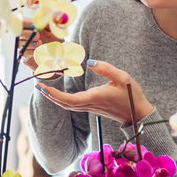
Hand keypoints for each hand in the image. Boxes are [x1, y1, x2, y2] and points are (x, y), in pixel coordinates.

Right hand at [19, 21, 62, 71]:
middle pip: (19, 33)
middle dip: (28, 33)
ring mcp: (24, 46)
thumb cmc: (53, 41)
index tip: (34, 25)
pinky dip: (30, 51)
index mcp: (30, 28)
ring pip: (20, 43)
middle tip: (38, 36)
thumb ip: (48, 23)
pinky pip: (23, 52)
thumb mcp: (53, 30)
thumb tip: (45, 17)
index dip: (26, 23)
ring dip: (30, 43)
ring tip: (40, 43)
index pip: (22, 23)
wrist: (56, 54)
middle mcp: (25, 36)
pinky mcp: (24, 55)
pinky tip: (37, 50)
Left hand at [35, 60, 153, 124]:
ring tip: (45, 89)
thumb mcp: (124, 78)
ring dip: (55, 98)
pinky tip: (59, 94)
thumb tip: (90, 62)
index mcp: (95, 97)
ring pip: (68, 106)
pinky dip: (63, 100)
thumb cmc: (132, 96)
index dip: (55, 94)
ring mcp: (91, 107)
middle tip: (38, 86)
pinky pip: (73, 106)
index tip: (44, 87)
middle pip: (64, 104)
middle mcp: (90, 104)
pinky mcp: (93, 107)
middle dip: (50, 96)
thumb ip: (107, 68)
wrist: (138, 114)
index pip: (69, 99)